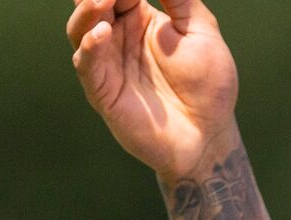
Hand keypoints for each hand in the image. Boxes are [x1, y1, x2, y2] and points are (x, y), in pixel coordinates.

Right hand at [67, 0, 238, 184]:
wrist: (210, 136)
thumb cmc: (209, 86)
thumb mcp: (201, 31)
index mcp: (138, 19)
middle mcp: (117, 38)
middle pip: (92, 4)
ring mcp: (107, 64)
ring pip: (80, 29)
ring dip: (87, 11)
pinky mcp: (103, 92)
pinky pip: (87, 65)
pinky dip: (90, 46)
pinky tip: (103, 32)